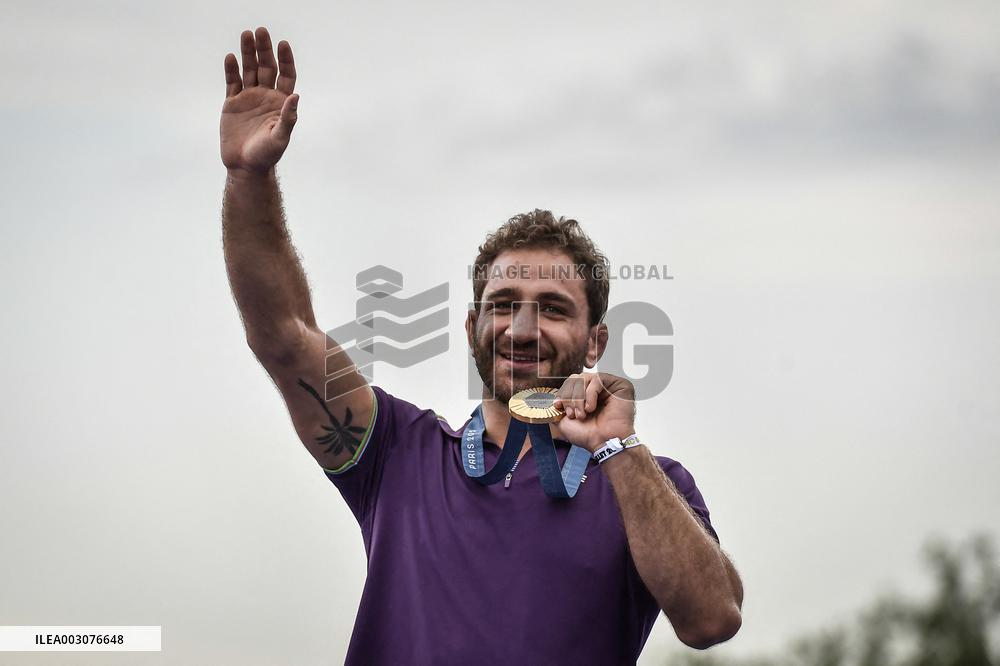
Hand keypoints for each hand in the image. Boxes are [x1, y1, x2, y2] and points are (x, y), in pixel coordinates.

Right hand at [220, 27, 298, 173]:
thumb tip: (295, 97)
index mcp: (280, 102)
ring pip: (249, 70)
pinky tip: (231, 57)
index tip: (283, 44)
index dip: (286, 59)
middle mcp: (266, 96)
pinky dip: (231, 69)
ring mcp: (249, 98)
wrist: (245, 166)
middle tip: (261, 31)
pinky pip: (232, 82)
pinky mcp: (232, 103)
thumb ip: (288, 118)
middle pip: (267, 67)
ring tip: (246, 34)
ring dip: (248, 53)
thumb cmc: (267, 155)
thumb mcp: (280, 137)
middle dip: (264, 49)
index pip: (286, 75)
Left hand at [553, 372, 635, 451]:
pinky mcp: (619, 384)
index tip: (558, 405)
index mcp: (586, 395)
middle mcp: (598, 389)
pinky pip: (597, 380)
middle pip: (576, 378)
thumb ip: (557, 408)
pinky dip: (589, 394)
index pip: (570, 382)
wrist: (604, 443)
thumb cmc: (589, 435)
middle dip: (569, 396)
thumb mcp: (564, 421)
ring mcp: (609, 386)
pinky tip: (591, 408)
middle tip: (572, 413)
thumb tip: (548, 399)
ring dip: (579, 397)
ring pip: (584, 378)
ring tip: (582, 414)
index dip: (562, 392)